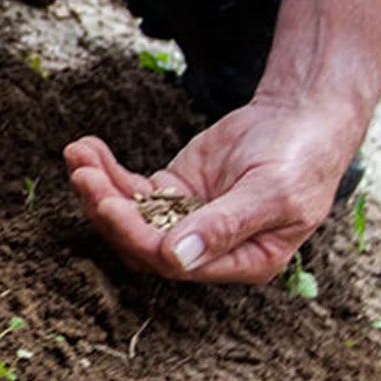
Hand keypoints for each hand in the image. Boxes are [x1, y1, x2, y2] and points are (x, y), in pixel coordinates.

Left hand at [64, 96, 365, 282]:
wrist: (303, 117)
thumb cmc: (301, 159)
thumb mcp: (272, 193)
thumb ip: (225, 226)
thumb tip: (176, 260)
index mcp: (239, 262)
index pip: (174, 263)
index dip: (137, 237)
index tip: (110, 204)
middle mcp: (206, 249)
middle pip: (141, 242)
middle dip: (108, 210)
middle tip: (83, 176)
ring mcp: (185, 219)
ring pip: (130, 215)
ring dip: (99, 188)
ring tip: (78, 155)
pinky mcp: (172, 191)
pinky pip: (131, 188)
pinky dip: (106, 171)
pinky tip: (86, 148)